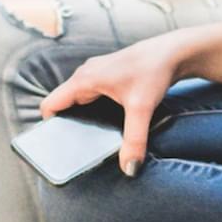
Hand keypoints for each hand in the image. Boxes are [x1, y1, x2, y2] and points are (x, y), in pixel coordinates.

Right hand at [40, 35, 193, 174]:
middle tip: (74, 149)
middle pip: (64, 104)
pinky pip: (91, 96)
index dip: (48, 126)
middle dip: (66, 125)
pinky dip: (93, 110)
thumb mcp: (142, 108)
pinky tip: (106, 124)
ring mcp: (96, 74)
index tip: (56, 146)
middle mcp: (85, 75)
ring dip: (80, 117)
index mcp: (84, 80)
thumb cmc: (154, 71)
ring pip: (78, 100)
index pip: (50, 104)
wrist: (173, 52)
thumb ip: (134, 140)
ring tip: (89, 140)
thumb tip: (129, 168)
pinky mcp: (108, 77)